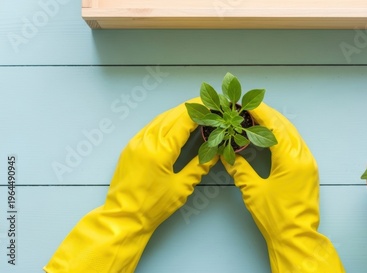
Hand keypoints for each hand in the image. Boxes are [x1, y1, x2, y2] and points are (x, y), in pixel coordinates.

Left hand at [44, 98, 216, 272]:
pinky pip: (148, 128)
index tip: (211, 106)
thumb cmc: (154, 206)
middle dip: (189, 108)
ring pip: (158, 120)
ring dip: (176, 113)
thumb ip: (199, 167)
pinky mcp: (130, 148)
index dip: (198, 112)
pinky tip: (171, 122)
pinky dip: (162, 121)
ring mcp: (136, 143)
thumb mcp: (182, 187)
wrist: (124, 217)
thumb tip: (215, 153)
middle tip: (205, 105)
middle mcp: (147, 142)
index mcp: (161, 151)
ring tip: (192, 110)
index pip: (183, 122)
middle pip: (171, 116)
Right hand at [222, 103, 344, 272]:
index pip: (274, 128)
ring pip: (293, 135)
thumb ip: (239, 169)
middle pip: (286, 127)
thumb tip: (227, 155)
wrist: (295, 237)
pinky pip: (298, 145)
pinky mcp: (310, 171)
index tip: (248, 104)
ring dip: (278, 124)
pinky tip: (274, 136)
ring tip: (260, 117)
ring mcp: (309, 164)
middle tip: (251, 107)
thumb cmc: (276, 217)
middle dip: (269, 114)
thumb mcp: (252, 191)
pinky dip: (285, 136)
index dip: (260, 113)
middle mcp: (303, 158)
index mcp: (290, 160)